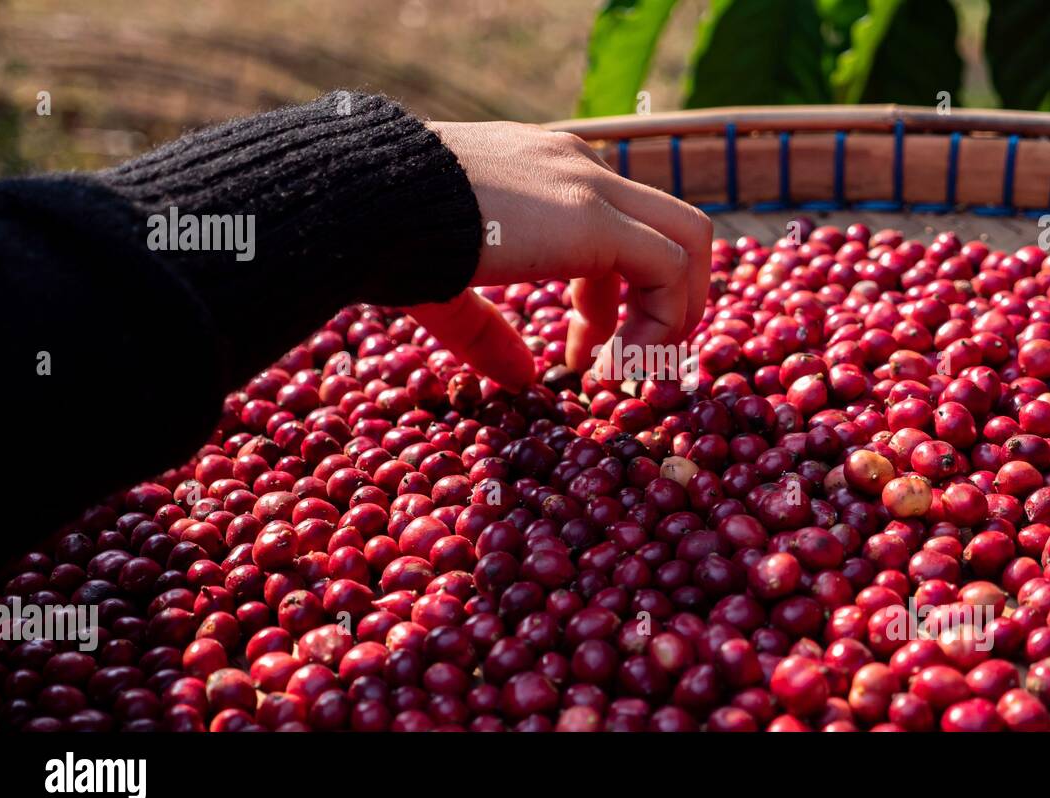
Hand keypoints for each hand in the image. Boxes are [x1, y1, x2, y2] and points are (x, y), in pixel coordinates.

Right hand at [409, 121, 711, 389]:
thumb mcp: (446, 286)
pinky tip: (615, 365)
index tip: (586, 352)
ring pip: (687, 239)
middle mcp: (577, 166)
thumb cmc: (384, 235)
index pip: (617, 223)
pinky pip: (667, 268)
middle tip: (638, 361)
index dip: (611, 296)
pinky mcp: (594, 217)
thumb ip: (489, 331)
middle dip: (668, 299)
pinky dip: (662, 321)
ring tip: (639, 369)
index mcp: (544, 172)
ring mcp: (590, 183)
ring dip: (677, 311)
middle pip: (670, 225)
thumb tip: (522, 379)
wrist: (361, 200)